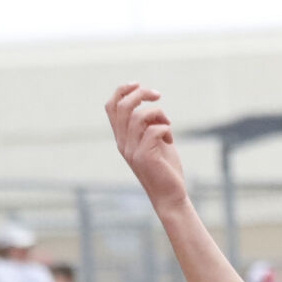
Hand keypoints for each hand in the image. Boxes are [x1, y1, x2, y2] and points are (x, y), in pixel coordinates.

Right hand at [105, 83, 187, 209]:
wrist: (170, 197)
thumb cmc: (165, 169)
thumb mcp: (155, 143)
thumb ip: (149, 126)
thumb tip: (153, 107)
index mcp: (122, 138)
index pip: (111, 107)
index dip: (122, 91)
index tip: (137, 84)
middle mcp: (123, 143)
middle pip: (124, 107)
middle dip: (141, 94)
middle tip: (157, 95)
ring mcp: (132, 150)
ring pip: (139, 117)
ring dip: (158, 114)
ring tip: (167, 124)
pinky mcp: (146, 157)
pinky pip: (155, 131)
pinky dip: (166, 129)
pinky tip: (170, 140)